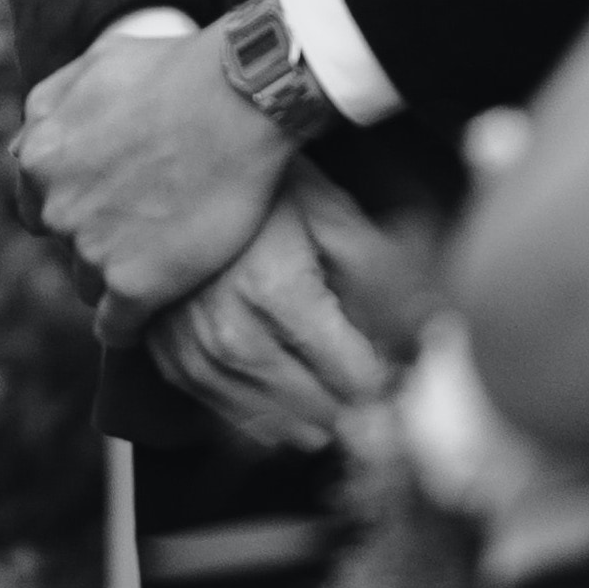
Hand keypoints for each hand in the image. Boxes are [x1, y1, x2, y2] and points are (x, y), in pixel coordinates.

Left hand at [19, 23, 297, 322]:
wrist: (238, 99)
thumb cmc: (175, 70)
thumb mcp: (91, 64)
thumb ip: (50, 104)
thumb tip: (25, 140)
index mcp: (38, 156)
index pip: (38, 201)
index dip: (73, 203)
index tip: (105, 204)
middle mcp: (54, 205)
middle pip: (66, 240)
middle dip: (95, 235)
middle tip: (141, 230)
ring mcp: (91, 248)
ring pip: (88, 281)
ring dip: (114, 276)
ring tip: (153, 270)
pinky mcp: (135, 284)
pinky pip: (115, 326)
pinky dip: (126, 327)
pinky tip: (142, 323)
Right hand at [141, 180, 404, 449]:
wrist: (183, 162)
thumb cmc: (266, 185)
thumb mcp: (336, 217)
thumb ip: (385, 280)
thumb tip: (422, 342)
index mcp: (280, 295)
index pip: (357, 379)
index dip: (392, 384)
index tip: (406, 377)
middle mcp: (231, 330)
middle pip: (316, 407)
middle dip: (358, 410)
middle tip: (384, 401)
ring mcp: (192, 345)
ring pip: (266, 419)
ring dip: (311, 425)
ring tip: (338, 418)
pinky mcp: (166, 349)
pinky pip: (219, 407)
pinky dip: (257, 420)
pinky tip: (284, 415)